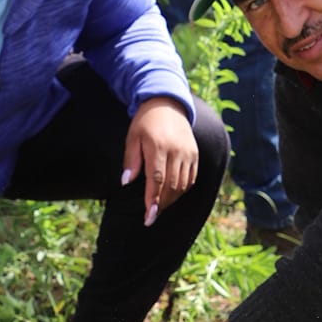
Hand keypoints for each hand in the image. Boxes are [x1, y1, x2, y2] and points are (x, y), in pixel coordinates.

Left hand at [124, 96, 197, 224]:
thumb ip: (131, 160)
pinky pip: (191, 178)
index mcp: (158, 146)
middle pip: (171, 186)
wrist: (168, 104)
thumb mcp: (133, 137)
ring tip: (159, 207)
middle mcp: (176, 151)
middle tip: (151, 217)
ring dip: (171, 200)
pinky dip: (182, 190)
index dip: (152, 200)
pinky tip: (172, 194)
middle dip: (161, 205)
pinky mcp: (195, 154)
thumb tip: (126, 182)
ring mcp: (188, 153)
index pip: (156, 180)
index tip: (148, 216)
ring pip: (182, 185)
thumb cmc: (146, 122)